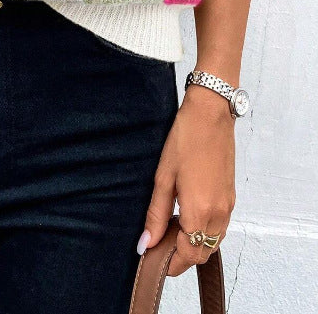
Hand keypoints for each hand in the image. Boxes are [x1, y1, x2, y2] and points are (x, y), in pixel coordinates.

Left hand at [139, 82, 235, 275]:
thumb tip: (146, 242)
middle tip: (159, 244)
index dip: (171, 263)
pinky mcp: (231, 196)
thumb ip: (156, 214)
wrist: (210, 114)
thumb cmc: (185, 140)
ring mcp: (228, 206)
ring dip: (194, 244)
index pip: (189, 255)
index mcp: (201, 211)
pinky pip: (220, 226)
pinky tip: (187, 215)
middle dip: (182, 256)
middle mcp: (219, 214)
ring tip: (170, 228)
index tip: (154, 258)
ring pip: (213, 241)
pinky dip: (204, 230)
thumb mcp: (163, 177)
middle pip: (203, 253)